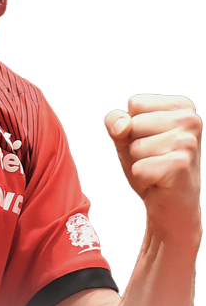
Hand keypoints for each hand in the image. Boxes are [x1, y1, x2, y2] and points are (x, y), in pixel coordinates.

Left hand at [104, 95, 202, 237]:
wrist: (170, 202)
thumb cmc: (152, 164)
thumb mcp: (126, 136)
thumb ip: (115, 121)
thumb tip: (121, 126)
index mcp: (181, 107)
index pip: (136, 103)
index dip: (132, 125)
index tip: (150, 139)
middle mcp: (191, 120)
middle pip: (133, 123)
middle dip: (134, 144)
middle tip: (153, 157)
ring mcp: (188, 143)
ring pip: (135, 146)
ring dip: (138, 161)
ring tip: (156, 167)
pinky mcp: (181, 165)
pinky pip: (139, 168)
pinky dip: (142, 177)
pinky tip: (159, 180)